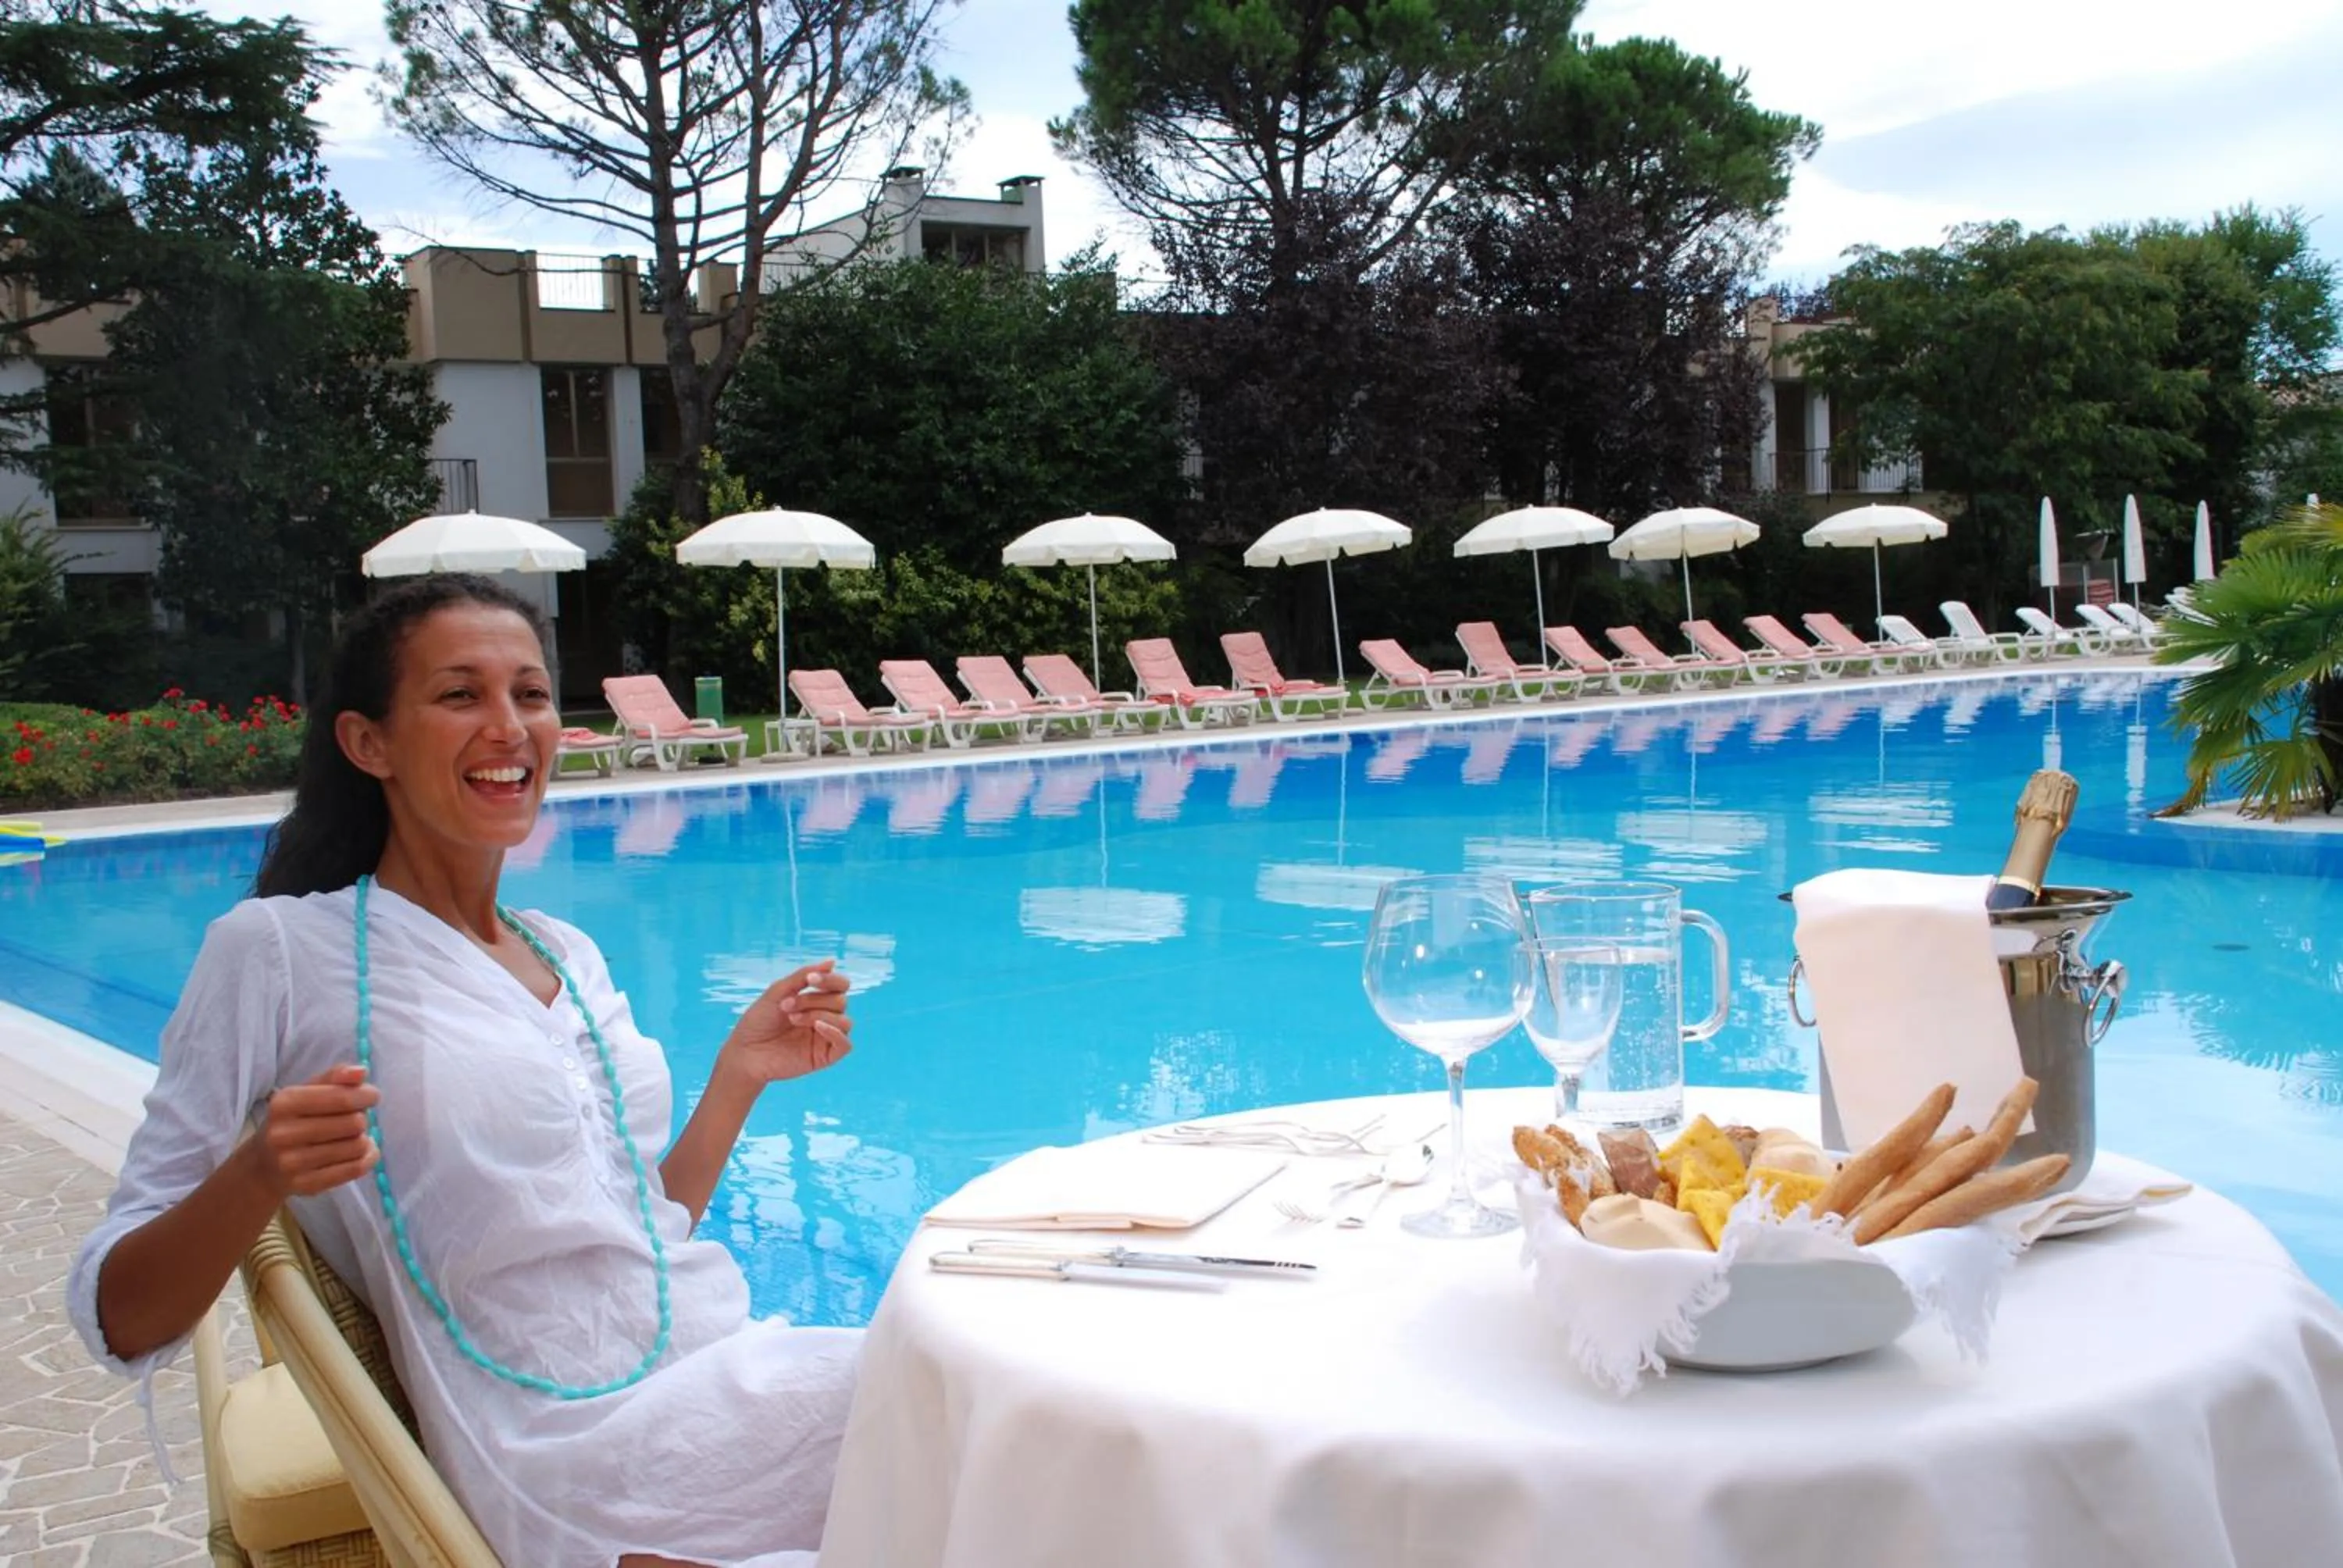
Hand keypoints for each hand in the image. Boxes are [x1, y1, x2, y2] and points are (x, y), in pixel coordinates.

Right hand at [248, 1065, 378, 1199]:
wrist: (263, 1166)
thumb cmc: (292, 1121)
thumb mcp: (305, 1092)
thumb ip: (335, 1077)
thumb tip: (362, 1072)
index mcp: (284, 1103)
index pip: (341, 1098)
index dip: (365, 1096)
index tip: (372, 1097)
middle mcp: (284, 1134)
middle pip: (353, 1123)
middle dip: (362, 1118)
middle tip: (355, 1119)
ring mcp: (293, 1163)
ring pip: (357, 1146)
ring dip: (364, 1139)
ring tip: (352, 1136)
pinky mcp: (306, 1185)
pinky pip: (355, 1169)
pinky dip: (367, 1158)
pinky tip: (361, 1152)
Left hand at [716, 960, 853, 1087]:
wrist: (744, 1052)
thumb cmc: (758, 1021)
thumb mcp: (778, 991)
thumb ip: (804, 976)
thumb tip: (832, 961)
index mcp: (815, 1001)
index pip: (840, 986)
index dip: (830, 980)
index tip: (810, 980)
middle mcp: (824, 1018)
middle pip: (840, 1001)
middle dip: (813, 999)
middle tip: (786, 1005)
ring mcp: (824, 1038)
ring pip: (844, 1021)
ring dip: (818, 1014)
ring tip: (792, 1019)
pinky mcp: (825, 1057)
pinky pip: (846, 1044)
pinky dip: (834, 1032)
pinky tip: (816, 1026)